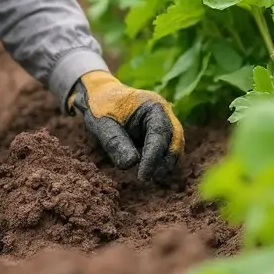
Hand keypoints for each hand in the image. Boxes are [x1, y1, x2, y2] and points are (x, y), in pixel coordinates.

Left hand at [68, 71, 183, 181]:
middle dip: (165, 162)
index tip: (144, 177)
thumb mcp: (102, 124)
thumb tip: (130, 164)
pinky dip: (160, 161)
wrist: (100, 95)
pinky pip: (166, 149)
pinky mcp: (160, 133)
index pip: (159, 135)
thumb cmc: (100, 107)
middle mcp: (164, 114)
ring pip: (173, 147)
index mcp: (153, 106)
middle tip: (148, 178)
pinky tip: (148, 171)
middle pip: (174, 141)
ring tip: (148, 176)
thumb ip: (115, 142)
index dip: (153, 158)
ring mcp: (164, 123)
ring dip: (165, 163)